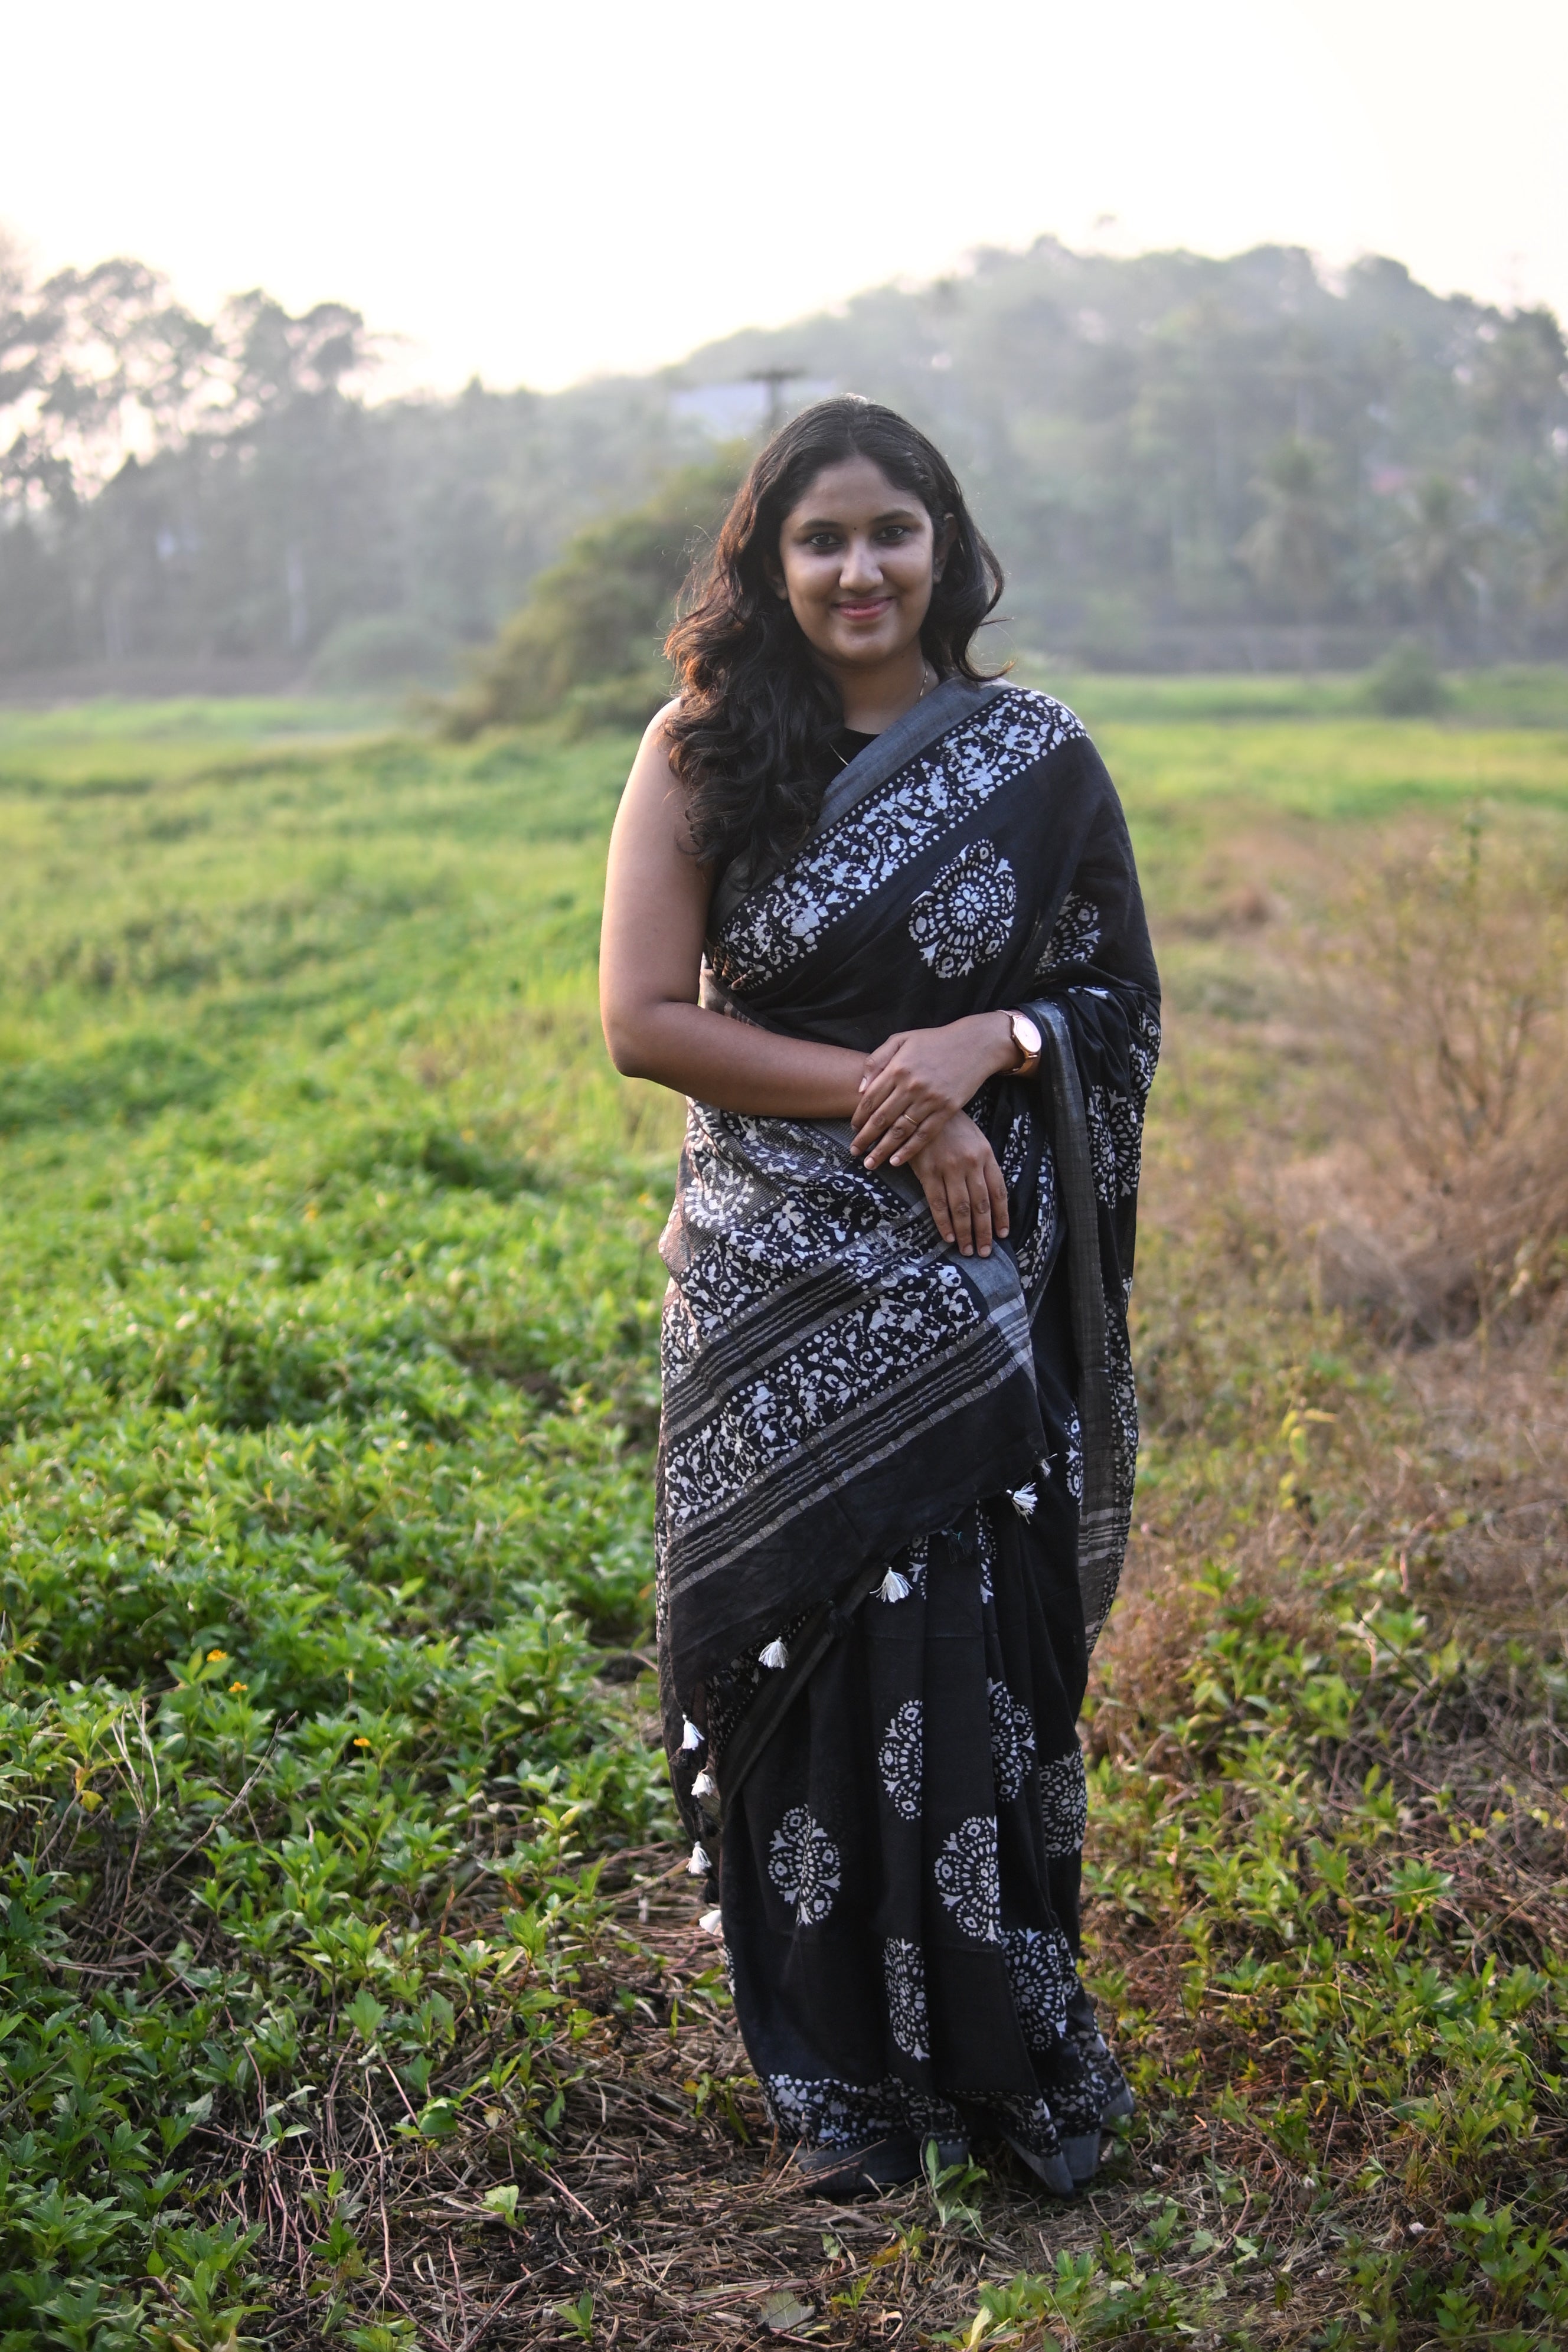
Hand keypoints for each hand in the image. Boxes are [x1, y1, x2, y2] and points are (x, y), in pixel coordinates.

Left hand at [852, 1013, 1017, 1169]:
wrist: (974, 1044)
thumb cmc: (934, 1041)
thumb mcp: (901, 1040)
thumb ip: (877, 1060)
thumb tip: (860, 1089)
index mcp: (897, 1068)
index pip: (871, 1099)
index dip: (859, 1117)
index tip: (853, 1129)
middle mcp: (911, 1086)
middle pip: (881, 1118)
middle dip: (865, 1138)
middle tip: (854, 1152)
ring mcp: (930, 1099)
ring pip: (900, 1131)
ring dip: (882, 1150)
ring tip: (870, 1164)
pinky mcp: (947, 1109)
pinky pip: (924, 1135)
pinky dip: (909, 1150)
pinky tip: (896, 1161)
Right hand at [904, 1112, 1009, 1257]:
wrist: (921, 1106)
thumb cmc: (951, 1125)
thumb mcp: (975, 1138)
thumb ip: (983, 1164)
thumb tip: (990, 1195)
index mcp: (986, 1155)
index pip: (998, 1192)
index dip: (1001, 1216)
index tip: (1002, 1234)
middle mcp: (970, 1164)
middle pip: (981, 1205)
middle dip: (984, 1232)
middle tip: (985, 1252)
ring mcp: (949, 1168)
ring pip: (961, 1208)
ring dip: (966, 1233)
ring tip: (968, 1250)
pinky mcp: (928, 1171)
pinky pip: (938, 1203)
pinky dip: (944, 1223)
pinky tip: (949, 1237)